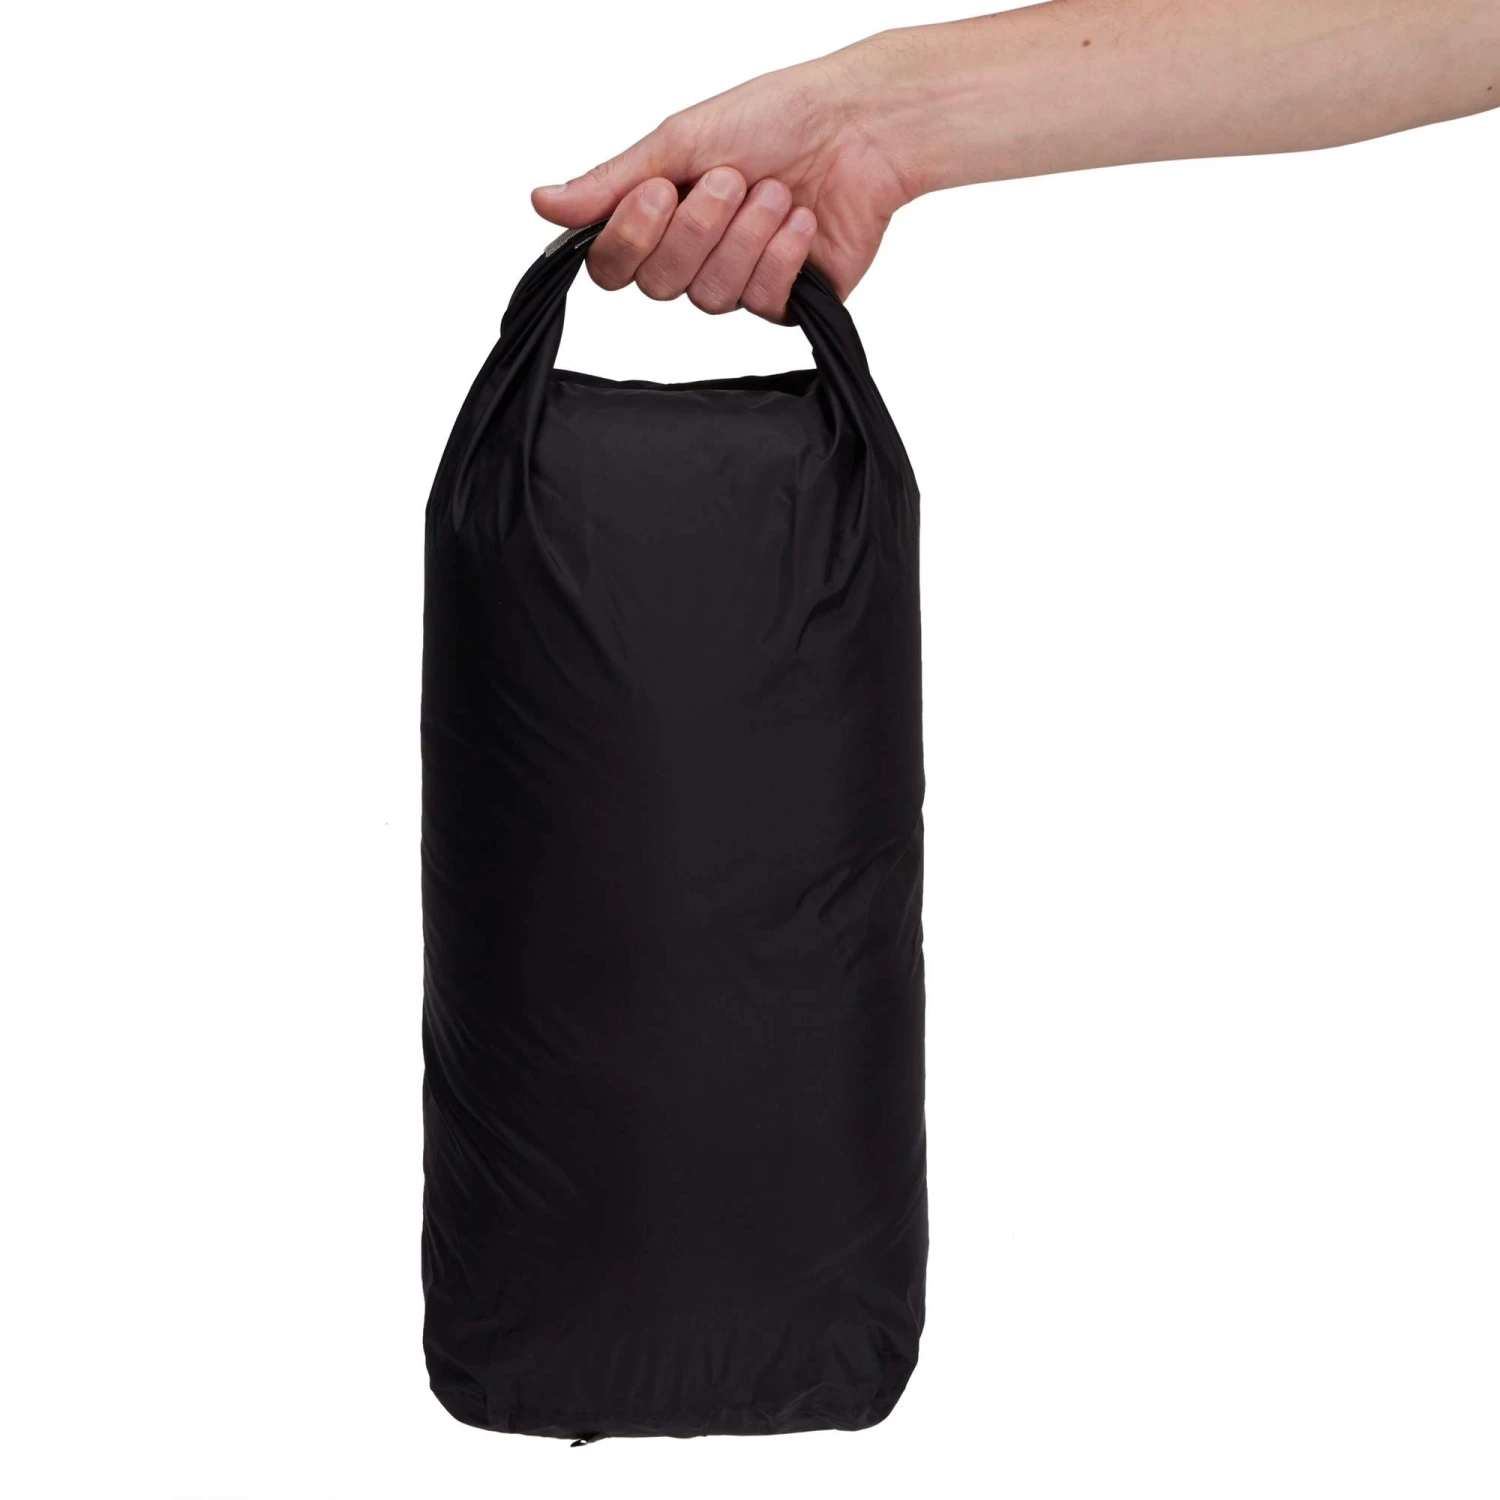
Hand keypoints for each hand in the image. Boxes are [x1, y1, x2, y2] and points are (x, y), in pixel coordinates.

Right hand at [530, 40, 914, 320]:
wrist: (859, 128)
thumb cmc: (775, 118)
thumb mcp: (679, 141)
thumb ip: (611, 182)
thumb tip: (542, 202)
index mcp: (659, 217)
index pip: (612, 267)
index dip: (632, 237)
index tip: (661, 189)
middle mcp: (693, 256)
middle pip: (661, 285)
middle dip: (698, 227)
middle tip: (731, 177)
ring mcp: (737, 282)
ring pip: (712, 296)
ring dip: (746, 235)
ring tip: (777, 190)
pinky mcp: (784, 301)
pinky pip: (762, 300)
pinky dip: (781, 253)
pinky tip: (802, 220)